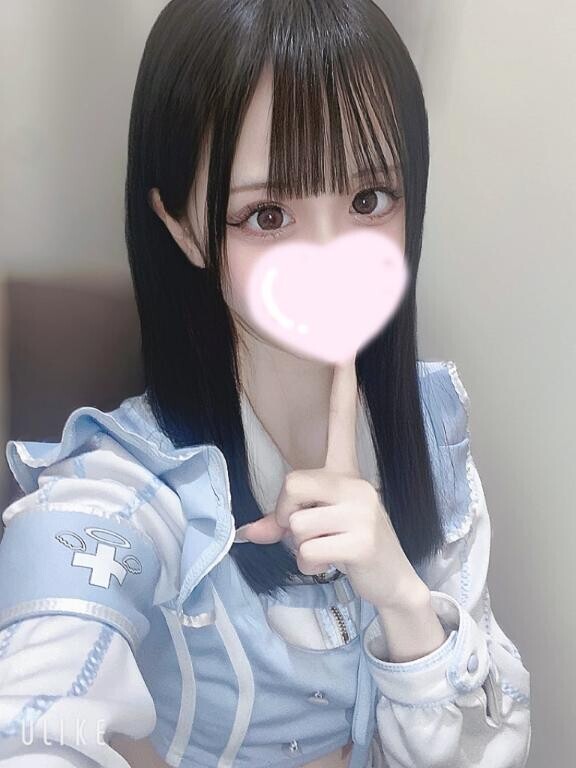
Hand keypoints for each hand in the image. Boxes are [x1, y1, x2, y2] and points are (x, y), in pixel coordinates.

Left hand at [236, 357, 426, 609]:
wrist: (392, 581)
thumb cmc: (351, 548)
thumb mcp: (319, 529)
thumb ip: (283, 524)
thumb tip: (247, 534)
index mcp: (347, 472)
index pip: (343, 420)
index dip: (342, 386)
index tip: (345, 348)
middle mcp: (356, 482)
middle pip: (291, 485)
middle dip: (287, 516)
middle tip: (306, 533)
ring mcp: (363, 508)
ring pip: (297, 526)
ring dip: (301, 547)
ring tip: (327, 550)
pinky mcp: (362, 538)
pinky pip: (308, 551)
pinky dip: (310, 566)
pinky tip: (333, 565)